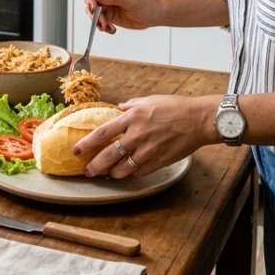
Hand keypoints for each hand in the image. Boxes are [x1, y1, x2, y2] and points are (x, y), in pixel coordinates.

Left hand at [72, 95, 218, 178]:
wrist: (198, 119)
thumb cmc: (175, 107)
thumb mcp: (149, 100)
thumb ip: (131, 106)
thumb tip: (119, 108)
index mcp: (132, 118)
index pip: (102, 133)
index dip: (87, 144)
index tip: (76, 151)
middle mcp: (137, 135)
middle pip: (109, 155)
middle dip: (95, 166)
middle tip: (87, 171)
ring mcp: (148, 150)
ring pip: (123, 168)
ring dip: (112, 173)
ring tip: (107, 174)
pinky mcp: (159, 161)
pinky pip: (140, 172)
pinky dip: (132, 174)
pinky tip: (128, 173)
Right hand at [85, 0, 161, 33]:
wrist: (152, 15)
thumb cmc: (146, 4)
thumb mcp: (130, 0)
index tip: (94, 7)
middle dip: (94, 11)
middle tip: (100, 21)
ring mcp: (106, 1)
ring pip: (92, 10)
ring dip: (97, 20)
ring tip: (107, 26)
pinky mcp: (107, 12)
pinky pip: (98, 19)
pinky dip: (102, 25)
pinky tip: (111, 29)